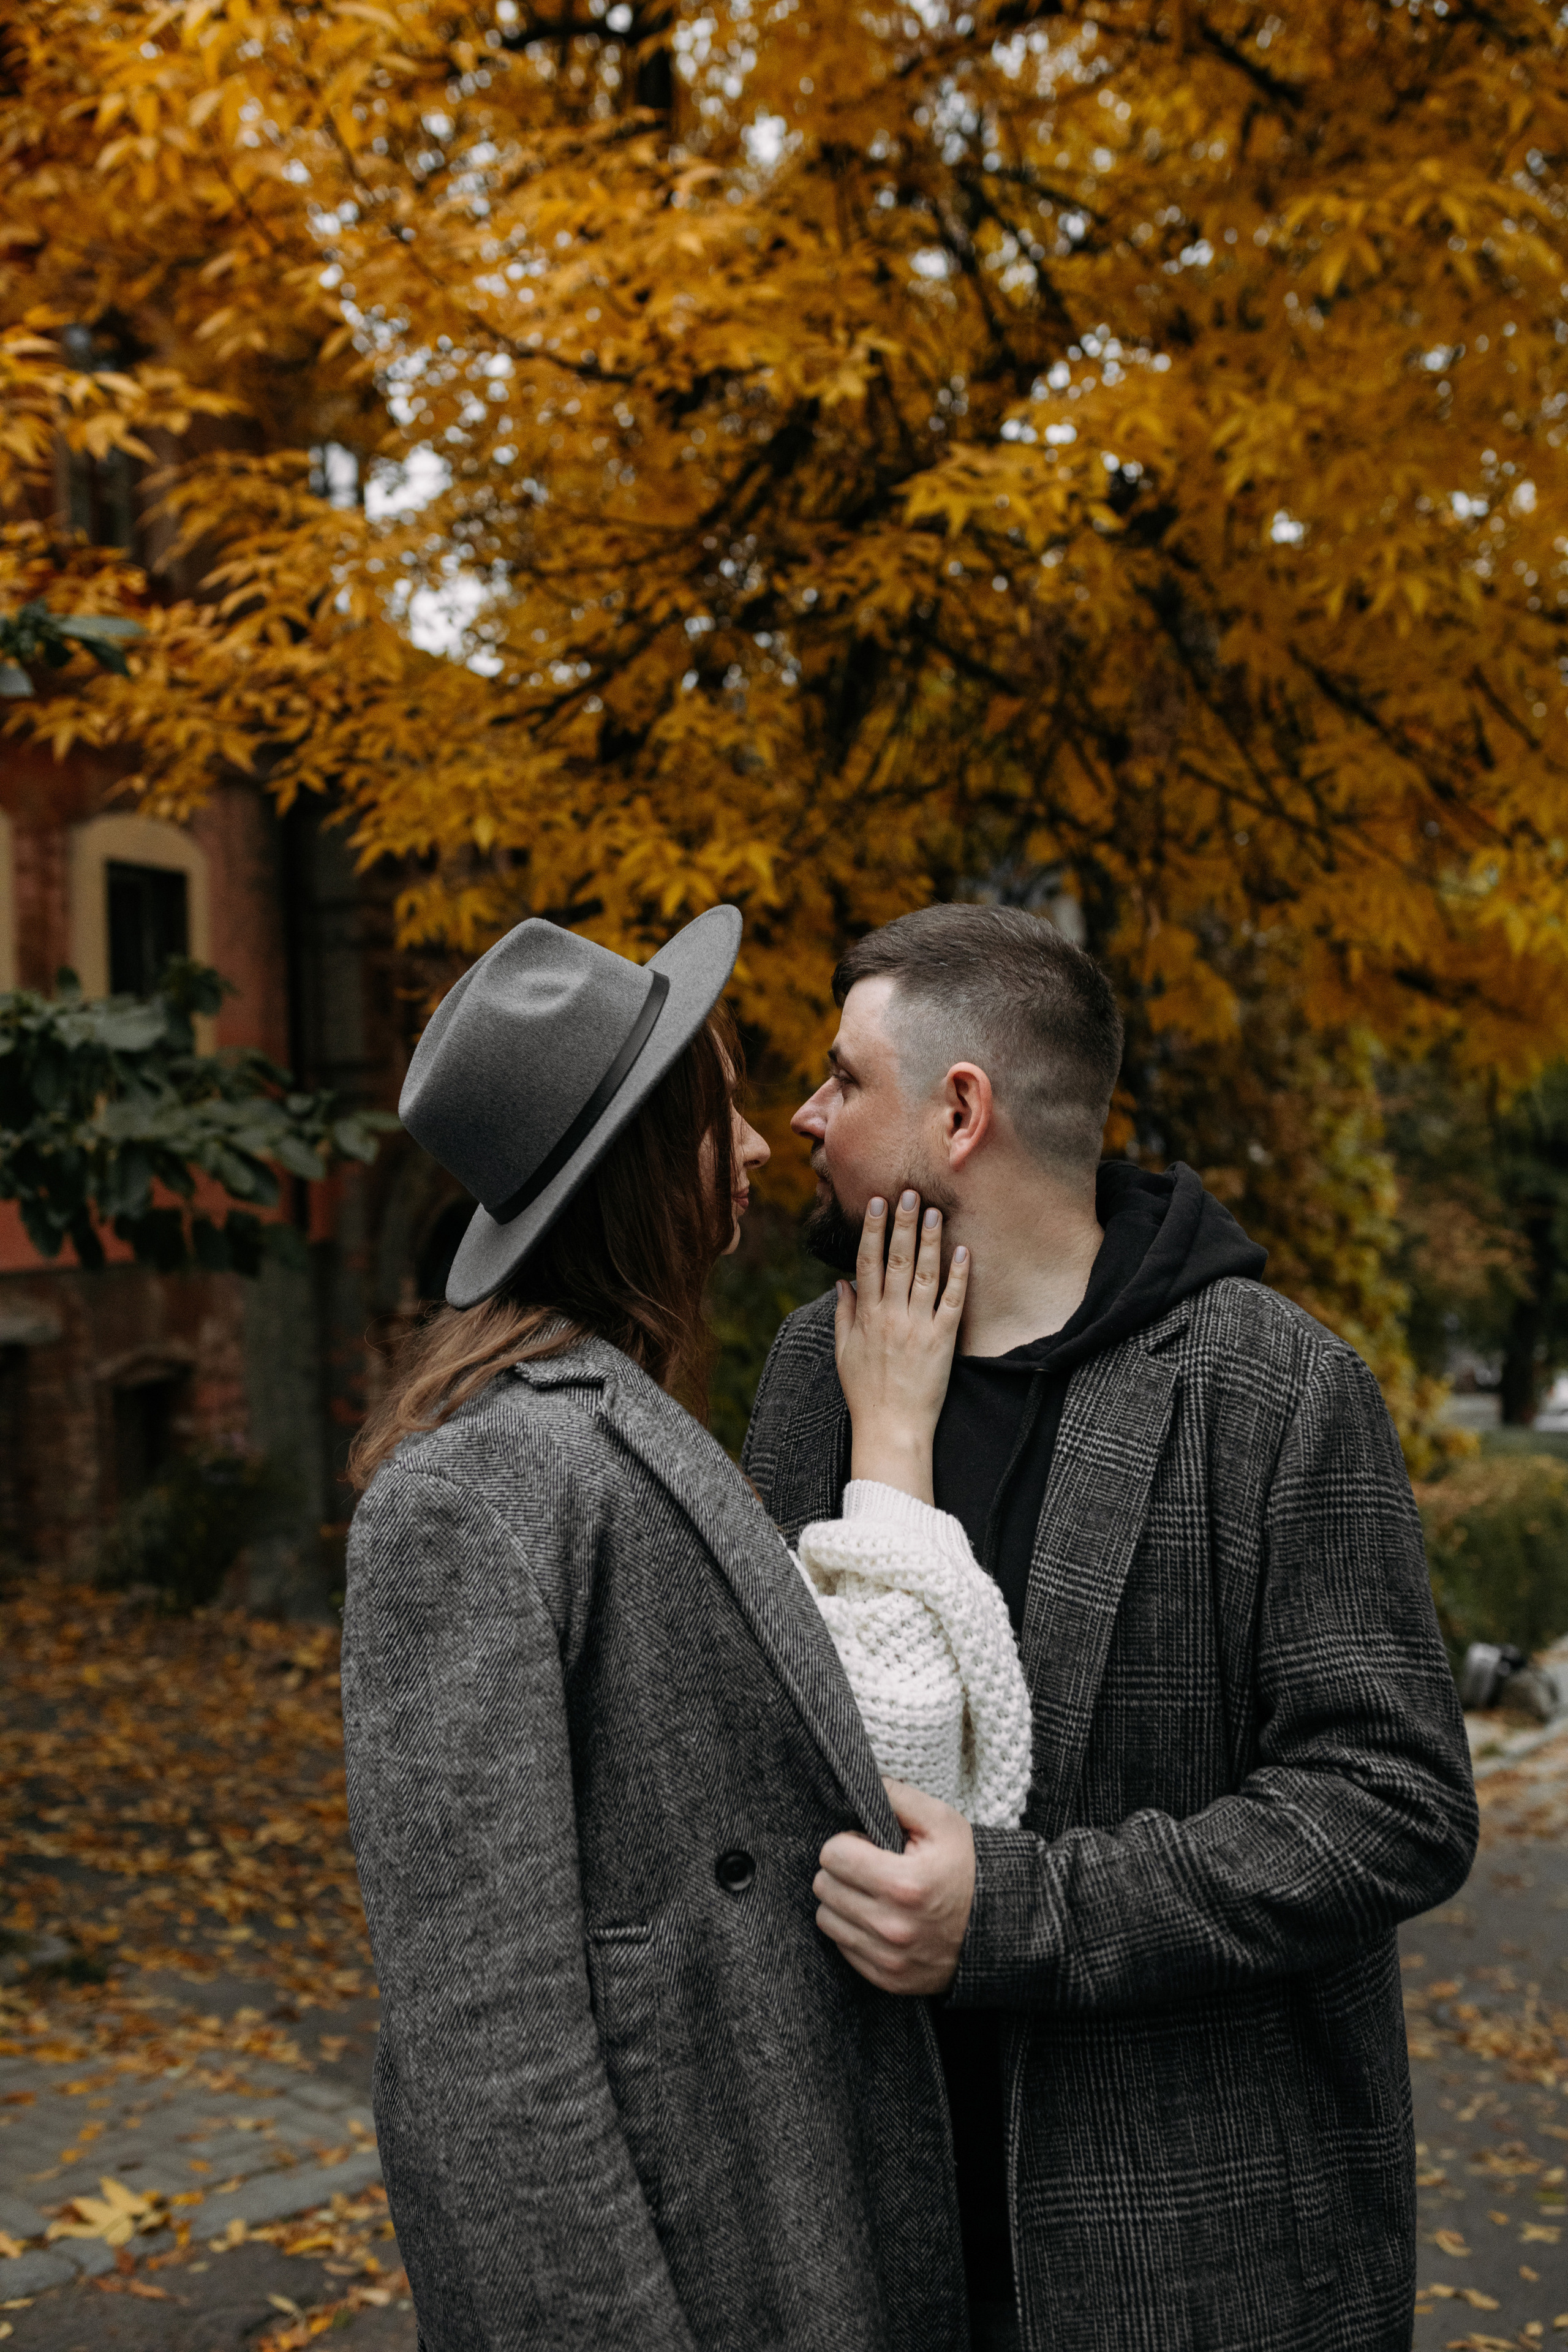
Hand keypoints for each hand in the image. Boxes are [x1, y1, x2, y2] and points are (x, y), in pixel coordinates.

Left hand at [813, 1778, 976, 1995]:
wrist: (1000, 1927)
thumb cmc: (967, 1868)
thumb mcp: (943, 1822)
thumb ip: (898, 1797)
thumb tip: (861, 1783)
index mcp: (902, 1884)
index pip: (832, 1855)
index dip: (848, 1842)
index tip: (868, 1844)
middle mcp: (891, 1927)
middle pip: (824, 1887)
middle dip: (842, 1871)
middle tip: (871, 1867)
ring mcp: (888, 1958)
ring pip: (826, 1919)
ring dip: (843, 1901)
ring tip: (873, 1892)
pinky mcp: (887, 1979)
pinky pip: (842, 1948)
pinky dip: (853, 1930)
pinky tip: (878, 1917)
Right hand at [834, 1191, 969, 1502]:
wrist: (892, 1428)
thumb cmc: (865, 1393)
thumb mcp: (844, 1353)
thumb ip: (844, 1315)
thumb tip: (842, 1282)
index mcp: (866, 1315)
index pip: (867, 1261)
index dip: (871, 1229)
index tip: (877, 1202)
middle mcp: (890, 1315)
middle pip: (895, 1258)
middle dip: (902, 1223)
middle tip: (909, 1193)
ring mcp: (917, 1326)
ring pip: (924, 1273)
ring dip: (929, 1240)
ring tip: (934, 1211)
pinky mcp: (942, 1341)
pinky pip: (952, 1302)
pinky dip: (958, 1276)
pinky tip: (963, 1251)